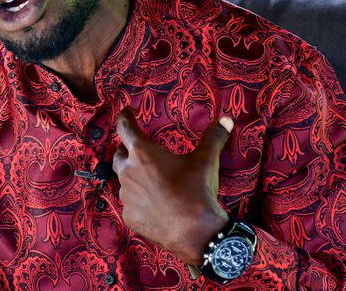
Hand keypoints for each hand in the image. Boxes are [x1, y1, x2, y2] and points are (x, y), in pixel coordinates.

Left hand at [112, 106, 233, 264]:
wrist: (197, 233)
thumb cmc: (197, 190)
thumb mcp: (206, 160)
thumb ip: (214, 137)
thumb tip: (226, 119)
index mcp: (142, 153)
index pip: (125, 128)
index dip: (124, 117)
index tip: (126, 112)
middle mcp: (128, 172)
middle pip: (119, 155)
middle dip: (126, 151)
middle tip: (138, 151)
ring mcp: (126, 197)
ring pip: (124, 181)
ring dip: (133, 177)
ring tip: (150, 180)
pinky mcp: (129, 216)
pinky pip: (130, 204)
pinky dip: (138, 200)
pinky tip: (153, 204)